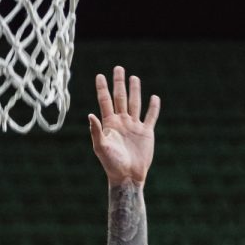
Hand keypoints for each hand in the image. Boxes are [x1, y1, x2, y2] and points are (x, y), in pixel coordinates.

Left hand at [88, 66, 159, 186]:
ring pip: (135, 103)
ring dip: (135, 90)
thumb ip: (96, 131)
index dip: (102, 88)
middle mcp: (121, 122)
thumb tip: (90, 114)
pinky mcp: (146, 133)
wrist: (127, 176)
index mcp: (109, 123)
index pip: (105, 101)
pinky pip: (150, 117)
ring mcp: (134, 126)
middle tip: (118, 68)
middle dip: (119, 83)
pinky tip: (154, 98)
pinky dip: (153, 108)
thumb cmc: (111, 164)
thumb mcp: (101, 147)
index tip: (100, 75)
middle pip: (120, 97)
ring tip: (134, 77)